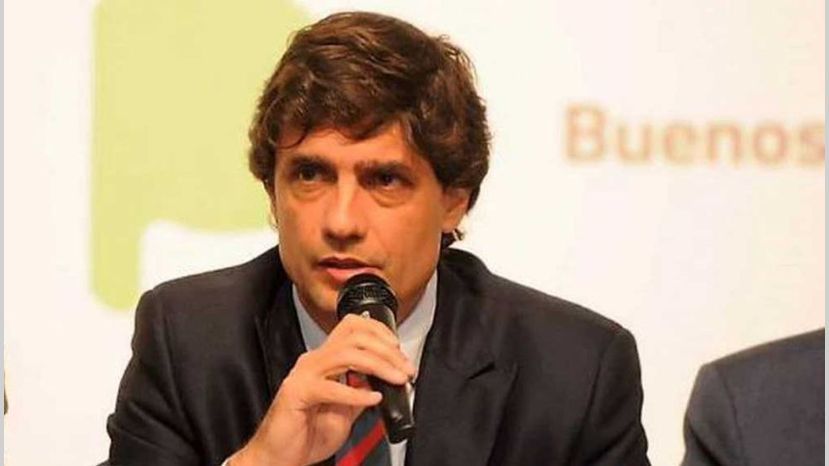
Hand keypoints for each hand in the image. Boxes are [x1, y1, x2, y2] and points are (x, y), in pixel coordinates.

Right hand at [229, 313, 416, 465]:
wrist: (279, 456)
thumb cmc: (305, 434)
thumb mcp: (345, 410)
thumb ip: (361, 391)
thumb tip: (387, 381)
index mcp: (325, 361)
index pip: (352, 327)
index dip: (379, 331)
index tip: (399, 350)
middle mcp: (314, 362)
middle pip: (354, 336)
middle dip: (387, 350)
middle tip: (405, 369)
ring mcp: (304, 375)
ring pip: (346, 354)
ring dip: (378, 365)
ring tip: (396, 379)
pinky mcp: (297, 393)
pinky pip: (331, 387)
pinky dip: (356, 393)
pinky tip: (372, 398)